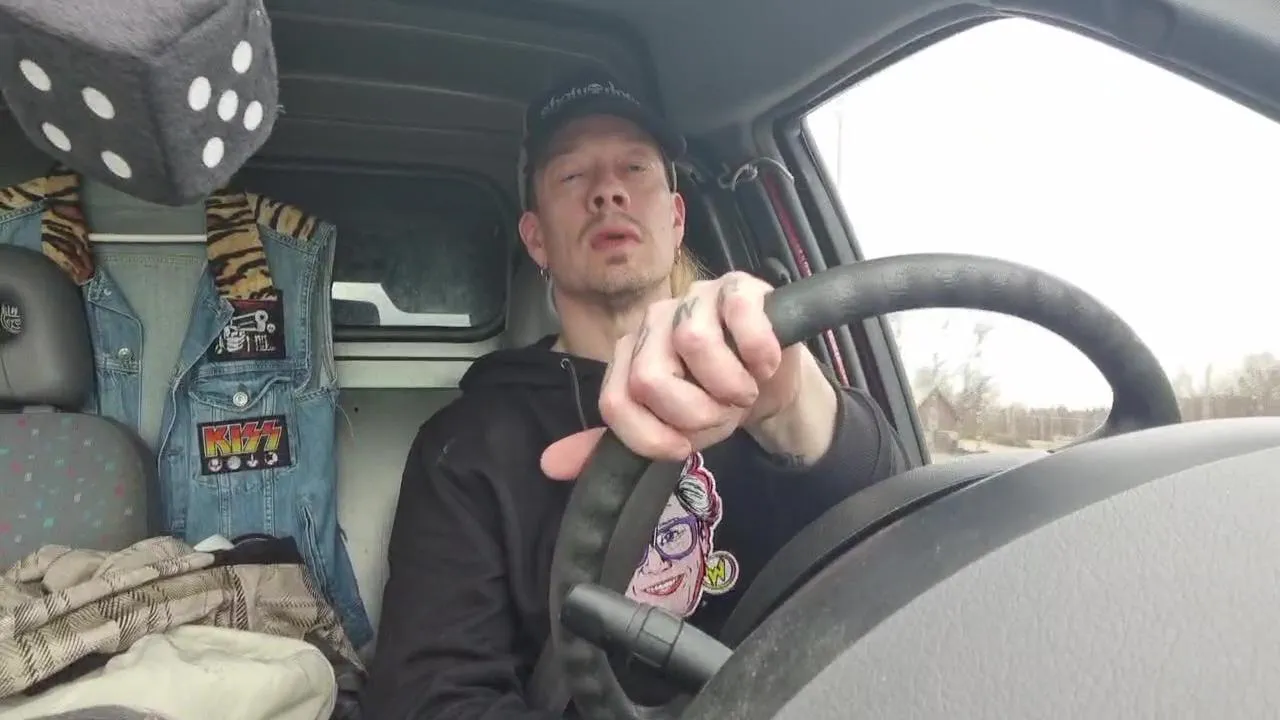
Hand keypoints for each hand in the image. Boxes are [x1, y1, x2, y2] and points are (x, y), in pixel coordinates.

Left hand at [542, 271, 813, 479]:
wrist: (772, 381)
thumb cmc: (714, 399)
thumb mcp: (668, 431)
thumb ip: (616, 444)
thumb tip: (550, 465)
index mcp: (629, 357)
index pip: (615, 403)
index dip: (652, 437)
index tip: (684, 447)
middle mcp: (653, 323)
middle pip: (649, 378)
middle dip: (696, 413)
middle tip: (721, 413)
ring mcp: (694, 299)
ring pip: (693, 343)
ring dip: (731, 385)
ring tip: (744, 389)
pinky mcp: (737, 287)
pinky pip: (739, 314)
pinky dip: (757, 351)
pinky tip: (764, 364)